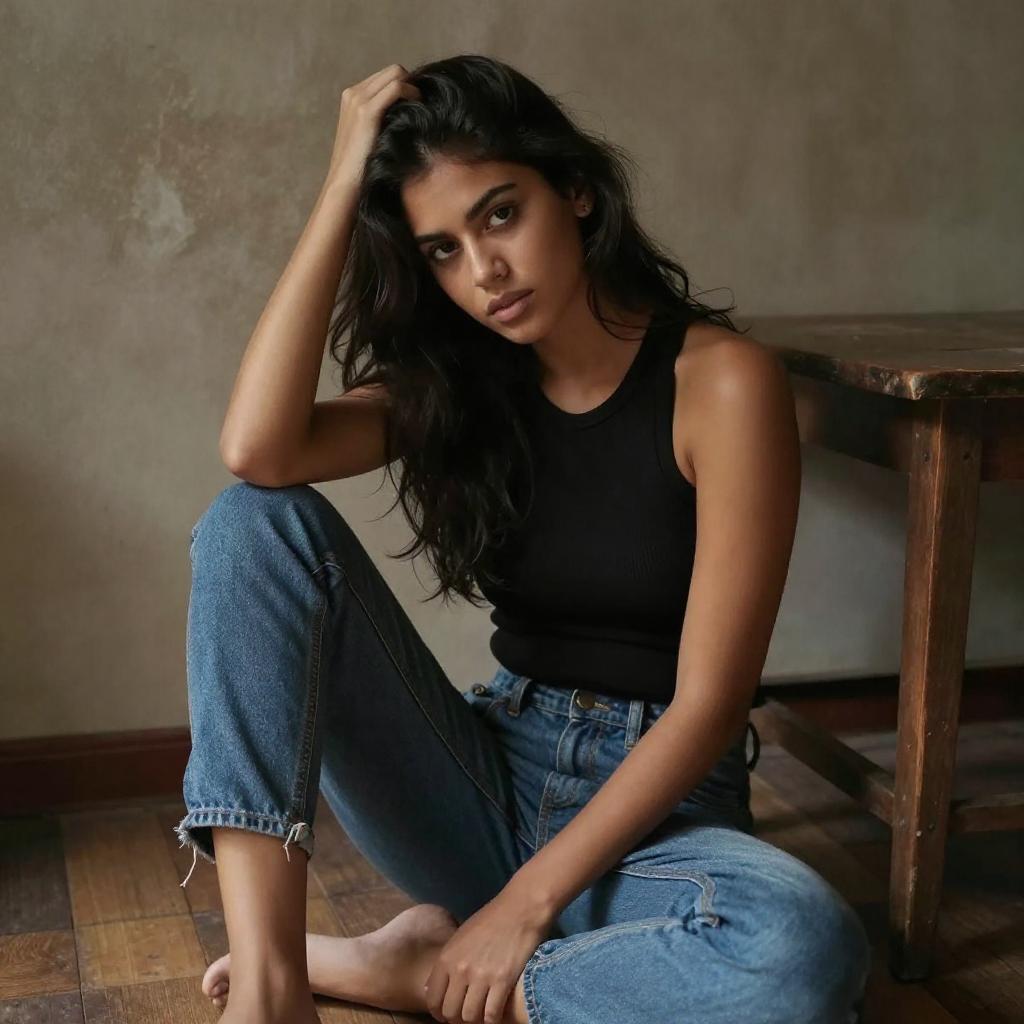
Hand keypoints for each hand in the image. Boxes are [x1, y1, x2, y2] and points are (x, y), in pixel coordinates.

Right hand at [326, 63, 421, 189]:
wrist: (345, 184)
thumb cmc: (362, 168)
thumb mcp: (372, 138)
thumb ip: (383, 121)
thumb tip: (410, 114)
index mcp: (352, 97)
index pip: (386, 77)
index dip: (406, 86)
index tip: (420, 103)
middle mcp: (353, 93)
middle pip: (393, 71)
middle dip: (412, 83)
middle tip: (425, 104)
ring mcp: (358, 99)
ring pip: (396, 73)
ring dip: (414, 87)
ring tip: (423, 107)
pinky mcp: (366, 111)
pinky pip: (396, 86)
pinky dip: (412, 92)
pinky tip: (420, 108)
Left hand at [423, 888, 551, 1023]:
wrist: (520, 908)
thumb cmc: (490, 920)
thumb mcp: (460, 937)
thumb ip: (446, 963)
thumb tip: (429, 989)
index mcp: (447, 958)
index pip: (433, 1000)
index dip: (439, 1013)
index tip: (448, 1014)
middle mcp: (460, 970)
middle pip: (450, 1012)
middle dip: (457, 1018)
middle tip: (466, 1015)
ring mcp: (481, 976)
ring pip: (470, 1017)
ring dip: (476, 1019)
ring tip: (481, 1013)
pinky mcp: (503, 981)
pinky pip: (492, 1015)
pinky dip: (493, 1019)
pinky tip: (496, 1013)